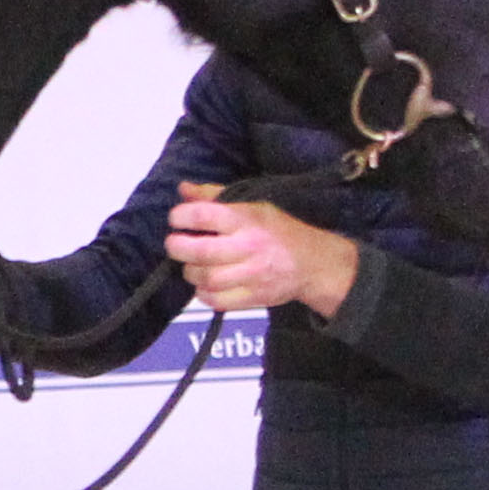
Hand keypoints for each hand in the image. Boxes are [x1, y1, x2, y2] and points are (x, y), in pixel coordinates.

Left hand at [165, 181, 358, 319]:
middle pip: (200, 251)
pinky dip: (203, 293)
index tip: (176, 219)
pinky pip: (215, 300)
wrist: (313, 264)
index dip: (181, 216)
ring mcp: (251, 274)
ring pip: (205, 278)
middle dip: (177, 248)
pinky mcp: (253, 298)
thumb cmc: (278, 231)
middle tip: (175, 244)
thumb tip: (183, 189)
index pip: (204, 215)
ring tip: (193, 265)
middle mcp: (248, 247)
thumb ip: (215, 196)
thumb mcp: (253, 205)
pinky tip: (206, 284)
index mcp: (246, 220)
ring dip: (190, 272)